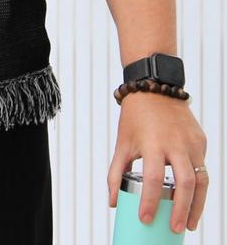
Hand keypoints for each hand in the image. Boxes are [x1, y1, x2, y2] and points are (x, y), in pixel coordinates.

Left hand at [108, 92, 207, 233]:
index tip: (146, 219)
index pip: (153, 178)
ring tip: (189, 222)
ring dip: (197, 204)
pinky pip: (202, 166)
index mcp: (152, 142)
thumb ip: (116, 173)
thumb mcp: (123, 143)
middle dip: (182, 210)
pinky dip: (198, 185)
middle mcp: (175, 142)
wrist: (154, 86)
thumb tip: (113, 202)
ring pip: (201, 179)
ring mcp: (191, 141)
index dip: (150, 202)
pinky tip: (192, 198)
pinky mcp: (200, 140)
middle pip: (185, 182)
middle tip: (176, 229)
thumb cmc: (136, 116)